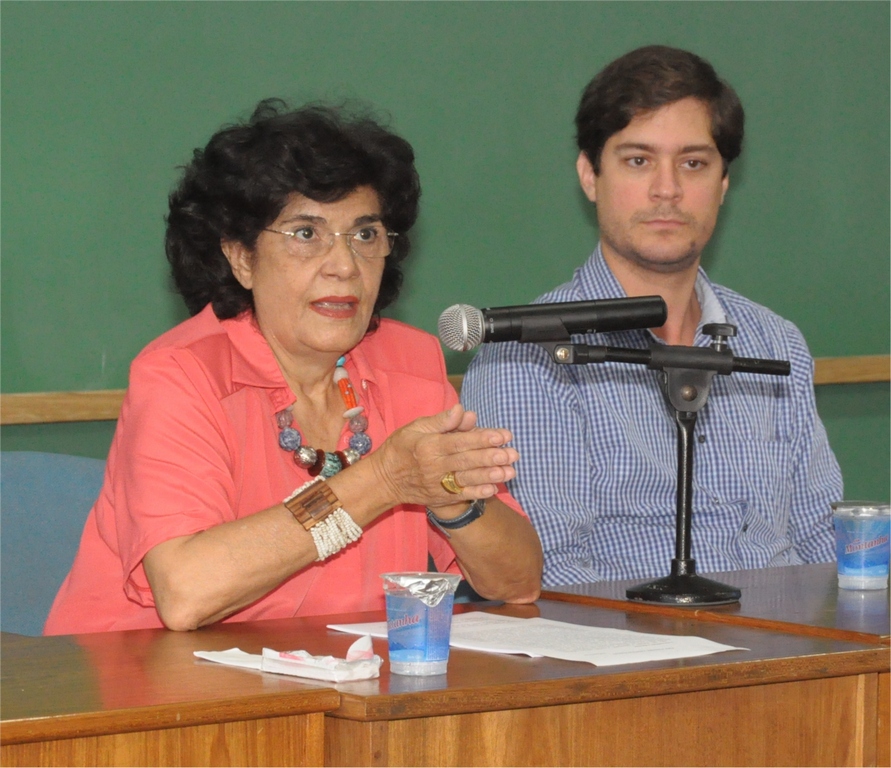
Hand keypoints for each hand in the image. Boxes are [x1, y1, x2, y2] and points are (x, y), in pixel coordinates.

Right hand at [368, 404, 518, 507]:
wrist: (383, 480)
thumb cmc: (401, 448)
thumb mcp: (415, 428)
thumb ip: (441, 421)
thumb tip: (463, 410)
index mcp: (429, 445)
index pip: (460, 441)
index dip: (483, 438)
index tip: (503, 435)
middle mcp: (434, 466)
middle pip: (467, 461)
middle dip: (492, 457)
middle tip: (514, 453)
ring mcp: (437, 484)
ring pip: (467, 479)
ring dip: (490, 476)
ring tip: (510, 471)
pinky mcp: (439, 498)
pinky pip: (460, 495)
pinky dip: (477, 493)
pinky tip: (493, 489)